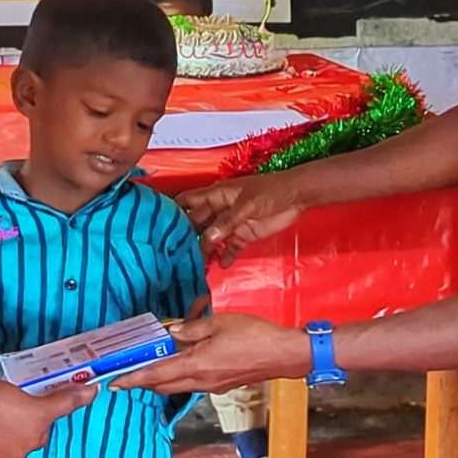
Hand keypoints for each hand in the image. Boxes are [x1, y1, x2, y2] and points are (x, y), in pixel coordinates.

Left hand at [123, 312, 310, 393]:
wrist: (283, 354)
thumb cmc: (254, 336)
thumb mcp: (219, 323)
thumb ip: (192, 329)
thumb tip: (172, 332)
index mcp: (196, 364)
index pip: (156, 375)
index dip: (133, 379)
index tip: (115, 384)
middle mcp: (201, 381)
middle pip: (163, 385)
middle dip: (143, 381)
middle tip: (127, 375)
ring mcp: (212, 386)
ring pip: (177, 386)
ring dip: (161, 379)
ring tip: (151, 367)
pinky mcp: (222, 385)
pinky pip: (192, 383)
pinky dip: (179, 375)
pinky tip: (181, 363)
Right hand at [177, 173, 304, 265]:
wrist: (296, 197)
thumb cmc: (271, 191)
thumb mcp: (247, 204)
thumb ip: (227, 222)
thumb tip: (208, 238)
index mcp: (216, 195)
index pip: (188, 202)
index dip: (174, 211)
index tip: (161, 226)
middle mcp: (219, 209)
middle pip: (198, 223)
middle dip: (188, 237)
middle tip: (177, 254)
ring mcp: (231, 223)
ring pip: (212, 238)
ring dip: (205, 250)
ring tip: (197, 265)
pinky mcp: (244, 234)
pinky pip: (230, 247)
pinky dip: (225, 256)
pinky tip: (220, 265)